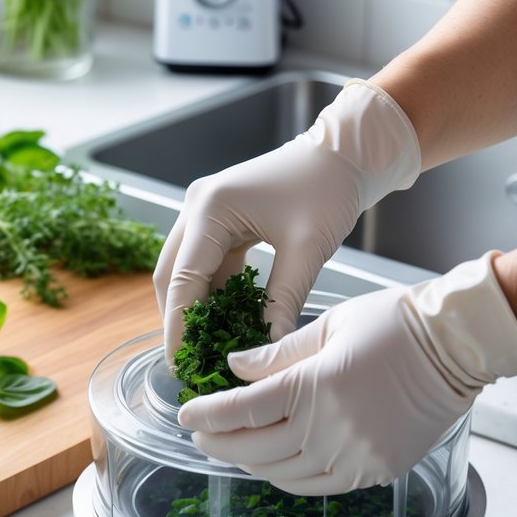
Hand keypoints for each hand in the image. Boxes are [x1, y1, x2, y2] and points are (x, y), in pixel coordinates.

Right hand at [153, 80, 420, 359]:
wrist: (344, 153)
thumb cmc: (329, 189)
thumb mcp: (307, 250)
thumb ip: (283, 301)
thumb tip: (268, 350)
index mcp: (211, 208)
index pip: (182, 279)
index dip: (179, 326)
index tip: (182, 364)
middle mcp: (197, 207)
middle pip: (172, 276)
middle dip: (180, 321)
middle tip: (192, 363)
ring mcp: (205, 212)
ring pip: (185, 272)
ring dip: (197, 309)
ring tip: (210, 348)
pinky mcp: (220, 220)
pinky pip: (207, 265)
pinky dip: (215, 294)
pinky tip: (229, 321)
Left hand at [178, 253, 516, 493]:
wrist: (458, 347)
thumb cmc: (395, 324)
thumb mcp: (328, 326)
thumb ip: (276, 353)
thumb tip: (234, 368)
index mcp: (313, 386)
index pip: (242, 410)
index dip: (208, 415)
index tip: (187, 414)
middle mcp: (329, 429)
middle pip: (253, 451)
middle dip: (219, 444)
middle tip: (203, 435)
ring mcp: (353, 456)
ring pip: (281, 475)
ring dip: (251, 464)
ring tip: (236, 448)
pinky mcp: (374, 471)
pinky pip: (317, 486)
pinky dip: (288, 477)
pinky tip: (277, 462)